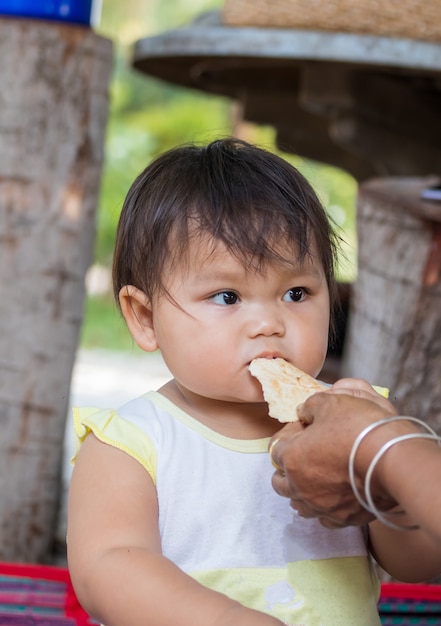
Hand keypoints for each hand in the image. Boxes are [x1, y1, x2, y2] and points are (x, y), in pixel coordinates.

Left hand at [270, 379, 396, 527]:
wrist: (393, 458)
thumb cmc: (359, 428)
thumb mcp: (330, 403)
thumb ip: (311, 407)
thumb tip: (305, 412)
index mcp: (292, 458)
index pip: (276, 450)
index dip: (287, 439)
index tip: (300, 432)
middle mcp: (302, 487)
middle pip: (280, 484)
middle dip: (286, 471)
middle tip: (300, 460)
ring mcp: (323, 507)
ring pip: (301, 506)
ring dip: (302, 494)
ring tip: (312, 484)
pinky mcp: (345, 519)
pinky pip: (327, 520)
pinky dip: (326, 511)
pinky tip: (333, 501)